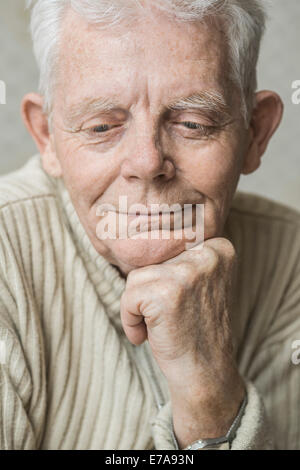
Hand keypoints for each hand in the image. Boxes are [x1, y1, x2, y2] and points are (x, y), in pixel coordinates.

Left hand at [120, 237, 245, 447]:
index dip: (164, 279)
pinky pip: (128, 297)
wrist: (205, 371)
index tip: (180, 301)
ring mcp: (187, 272)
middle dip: (150, 292)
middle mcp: (208, 254)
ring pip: (136, 277)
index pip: (167, 247)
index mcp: (219, 248)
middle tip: (169, 317)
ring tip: (159, 325)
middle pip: (151, 260)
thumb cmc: (195, 327)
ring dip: (138, 306)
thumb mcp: (200, 282)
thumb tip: (139, 232)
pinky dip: (130, 319)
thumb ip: (181, 257)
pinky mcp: (166, 292)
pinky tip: (149, 335)